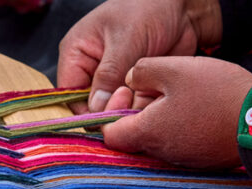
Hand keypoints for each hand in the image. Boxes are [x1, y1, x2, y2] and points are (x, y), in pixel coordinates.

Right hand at [57, 0, 221, 112]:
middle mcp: (91, 70)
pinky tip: (155, 95)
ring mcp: (113, 81)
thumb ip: (108, 75)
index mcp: (77, 54)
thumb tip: (95, 108)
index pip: (69, 94)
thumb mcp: (125, 40)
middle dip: (110, 109)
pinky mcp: (132, 87)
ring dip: (129, 109)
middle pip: (90, 106)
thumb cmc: (147, 9)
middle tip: (130, 98)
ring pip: (113, 110)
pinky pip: (132, 108)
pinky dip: (143, 108)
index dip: (84, 109)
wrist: (182, 8)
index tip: (106, 114)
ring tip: (146, 92)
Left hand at [102, 56, 251, 168]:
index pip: (109, 135)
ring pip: (158, 137)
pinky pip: (180, 142)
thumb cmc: (217, 94)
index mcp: (148, 134)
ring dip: (159, 116)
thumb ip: (142, 71)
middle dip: (137, 109)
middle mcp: (161, 154)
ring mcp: (183, 160)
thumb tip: (130, 80)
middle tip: (156, 86)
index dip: (110, 112)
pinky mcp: (203, 159)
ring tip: (179, 92)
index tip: (128, 90)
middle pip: (134, 135)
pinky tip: (197, 106)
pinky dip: (179, 125)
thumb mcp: (174, 69)